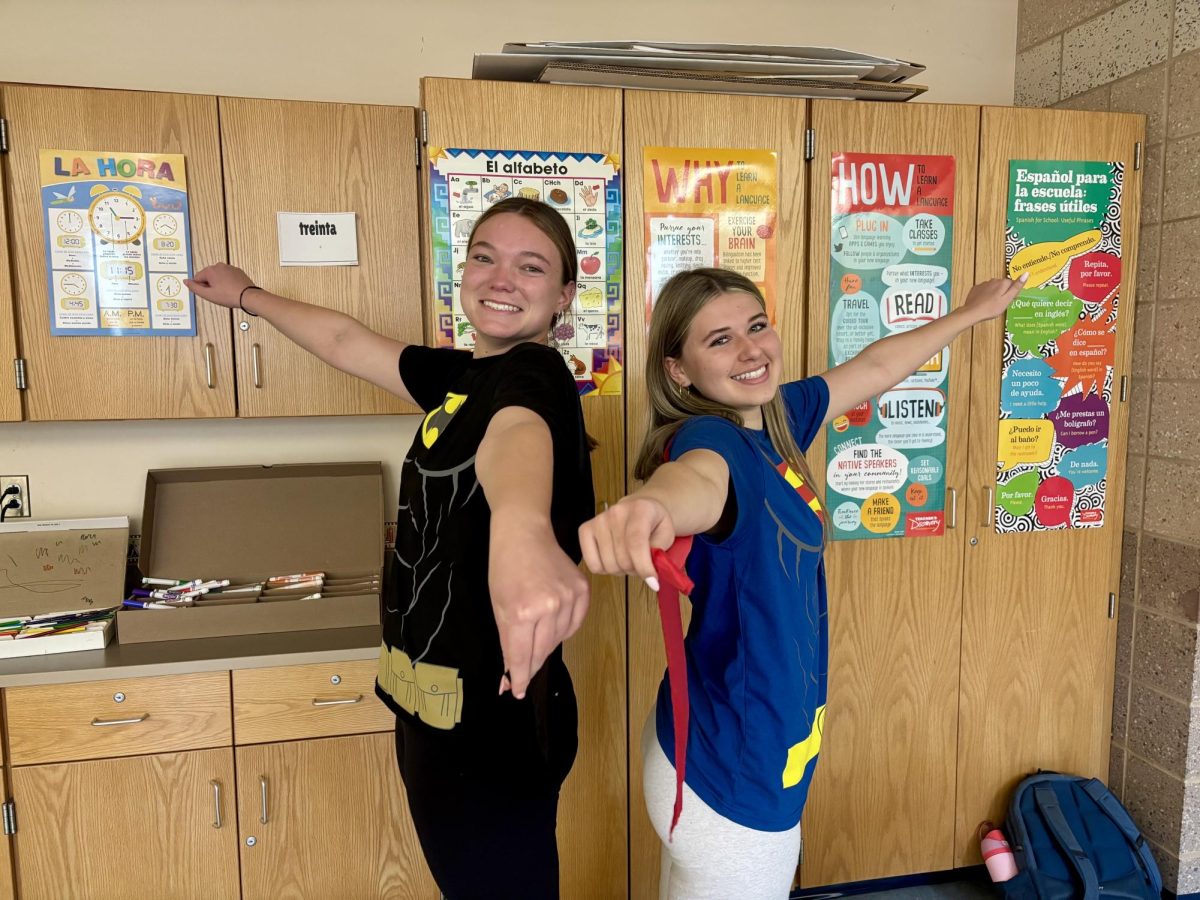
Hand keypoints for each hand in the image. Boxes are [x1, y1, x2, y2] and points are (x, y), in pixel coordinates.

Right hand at [184, 263, 254, 308]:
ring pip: (218, 276)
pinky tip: (232, 289)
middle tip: (218, 295)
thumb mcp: (208, 295)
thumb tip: (185, 281)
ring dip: (218, 283)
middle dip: (210, 285)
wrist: (248, 296)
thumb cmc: (228, 296)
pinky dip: (227, 282)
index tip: (210, 294)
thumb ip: (194, 288)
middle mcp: (219, 265)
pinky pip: (227, 276)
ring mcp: (229, 267)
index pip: (197, 278)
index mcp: (210, 270)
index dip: (202, 288)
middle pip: (208, 276)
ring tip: (226, 293)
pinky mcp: (238, 271)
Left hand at [489, 514, 589, 699]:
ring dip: (545, 646)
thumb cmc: (505, 568)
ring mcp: (569, 598)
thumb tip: (510, 675)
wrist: (524, 533)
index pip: (522, 656)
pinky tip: (551, 625)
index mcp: (522, 612)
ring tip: (534, 638)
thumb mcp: (498, 607)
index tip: (517, 691)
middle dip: (531, 664)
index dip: (519, 677)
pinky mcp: (583, 591)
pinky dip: (563, 630)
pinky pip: (574, 624)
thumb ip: (507, 642)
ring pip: (559, 639)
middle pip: (542, 651)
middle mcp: (549, 607)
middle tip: (523, 674)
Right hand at [578, 496, 675, 590]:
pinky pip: (593, 564)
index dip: (644, 567)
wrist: (640, 507)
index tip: (653, 583)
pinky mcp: (585, 530)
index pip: (636, 543)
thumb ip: (660, 551)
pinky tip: (614, 559)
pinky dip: (605, 569)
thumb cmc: (654, 523)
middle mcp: (616, 512)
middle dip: (636, 569)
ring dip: (621, 570)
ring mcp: (598, 520)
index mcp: (640, 510)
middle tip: (642, 564)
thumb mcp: (667, 534)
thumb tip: (650, 571)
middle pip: (622, 558)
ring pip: (608, 565)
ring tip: (628, 559)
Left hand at [962, 272, 1027, 322]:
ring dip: (995, 293)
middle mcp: (993, 280)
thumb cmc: (991, 308)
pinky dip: (986, 295)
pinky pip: (984, 290)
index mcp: (1003, 283)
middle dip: (1004, 293)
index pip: (1013, 284)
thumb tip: (1026, 274)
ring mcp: (983, 284)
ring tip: (992, 305)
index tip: (1011, 300)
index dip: (1013, 293)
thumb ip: (1017, 287)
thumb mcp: (1007, 299)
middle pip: (1003, 285)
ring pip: (993, 287)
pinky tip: (985, 303)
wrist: (972, 312)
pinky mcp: (976, 288)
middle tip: (1001, 304)